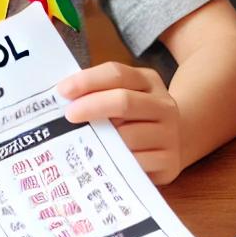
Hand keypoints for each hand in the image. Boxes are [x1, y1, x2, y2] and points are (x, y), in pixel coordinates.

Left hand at [58, 62, 184, 183]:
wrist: (173, 145)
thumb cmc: (135, 120)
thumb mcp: (122, 98)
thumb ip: (98, 94)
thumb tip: (63, 99)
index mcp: (148, 81)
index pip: (117, 73)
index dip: (88, 80)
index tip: (63, 90)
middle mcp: (164, 105)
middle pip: (124, 101)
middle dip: (92, 106)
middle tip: (69, 115)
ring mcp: (169, 134)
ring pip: (128, 136)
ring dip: (102, 140)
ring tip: (84, 143)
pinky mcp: (169, 162)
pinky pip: (135, 163)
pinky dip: (116, 163)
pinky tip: (102, 163)